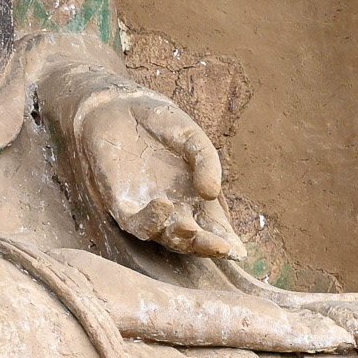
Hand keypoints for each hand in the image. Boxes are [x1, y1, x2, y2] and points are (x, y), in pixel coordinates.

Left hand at [60, 84, 245, 258]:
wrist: (119, 107)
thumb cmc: (160, 123)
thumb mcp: (192, 137)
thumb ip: (206, 161)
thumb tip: (211, 193)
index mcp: (197, 198)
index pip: (215, 228)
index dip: (227, 241)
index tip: (239, 251)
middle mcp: (175, 210)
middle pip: (193, 239)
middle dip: (207, 246)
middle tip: (221, 248)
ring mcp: (148, 210)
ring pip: (166, 237)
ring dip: (180, 239)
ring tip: (191, 229)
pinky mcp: (122, 204)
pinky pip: (136, 223)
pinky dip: (150, 221)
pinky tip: (164, 206)